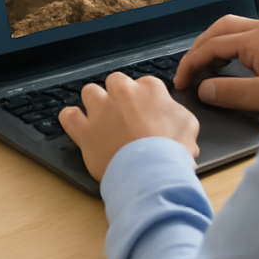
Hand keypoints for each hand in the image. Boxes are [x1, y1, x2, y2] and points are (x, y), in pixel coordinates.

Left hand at [59, 72, 200, 181]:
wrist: (153, 175)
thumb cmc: (172, 153)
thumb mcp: (189, 127)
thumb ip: (175, 113)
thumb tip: (171, 115)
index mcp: (150, 89)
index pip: (143, 85)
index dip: (144, 101)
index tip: (144, 114)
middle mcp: (123, 93)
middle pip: (115, 83)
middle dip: (118, 97)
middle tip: (125, 117)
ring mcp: (101, 110)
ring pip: (90, 92)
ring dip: (95, 104)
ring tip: (103, 120)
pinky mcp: (84, 130)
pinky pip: (68, 115)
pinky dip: (72, 119)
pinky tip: (79, 126)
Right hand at [174, 14, 258, 112]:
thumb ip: (231, 92)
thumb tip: (204, 89)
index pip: (212, 45)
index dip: (192, 64)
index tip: (182, 82)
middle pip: (218, 29)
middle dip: (198, 49)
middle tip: (186, 71)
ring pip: (228, 30)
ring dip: (210, 46)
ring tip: (199, 67)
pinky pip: (240, 36)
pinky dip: (224, 47)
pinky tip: (222, 63)